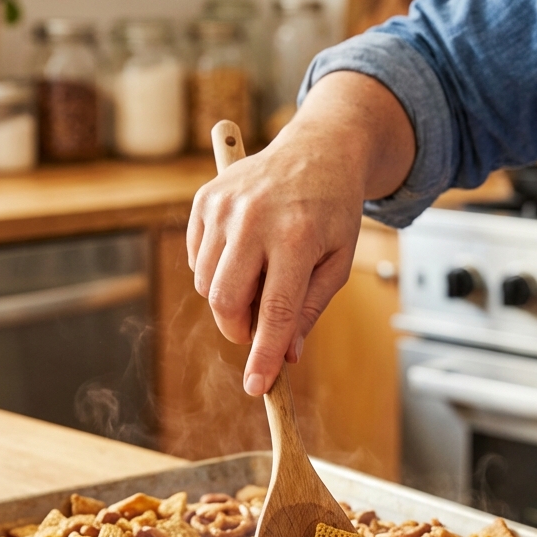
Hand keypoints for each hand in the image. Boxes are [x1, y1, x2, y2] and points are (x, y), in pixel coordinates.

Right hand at [187, 72, 414, 394]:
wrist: (319, 150)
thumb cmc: (333, 210)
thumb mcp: (339, 262)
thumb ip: (311, 309)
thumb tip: (287, 356)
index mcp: (297, 237)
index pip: (274, 312)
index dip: (264, 355)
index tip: (258, 387)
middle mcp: (255, 219)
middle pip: (225, 301)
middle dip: (239, 330)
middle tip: (258, 330)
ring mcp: (224, 206)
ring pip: (206, 284)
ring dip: (229, 300)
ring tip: (261, 277)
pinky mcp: (205, 200)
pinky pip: (197, 259)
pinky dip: (216, 272)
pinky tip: (244, 254)